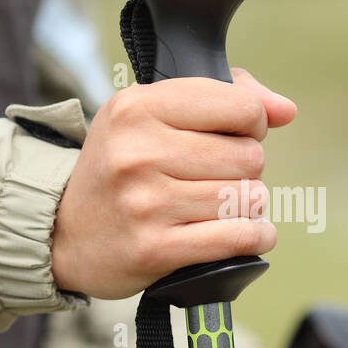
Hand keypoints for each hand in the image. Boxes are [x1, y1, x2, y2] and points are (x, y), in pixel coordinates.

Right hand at [50, 69, 295, 298]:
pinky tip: (247, 233)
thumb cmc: (120, 169)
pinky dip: (255, 237)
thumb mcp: (150, 115)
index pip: (240, 105)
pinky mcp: (155, 249)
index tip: (236, 133)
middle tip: (217, 176)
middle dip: (246, 168)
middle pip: (249, 156)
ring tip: (221, 205)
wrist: (62, 233)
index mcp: (136, 107)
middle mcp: (138, 152)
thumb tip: (285, 110)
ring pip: (248, 197)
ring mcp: (145, 203)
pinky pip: (239, 237)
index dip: (252, 121)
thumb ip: (222, 98)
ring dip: (248, 205)